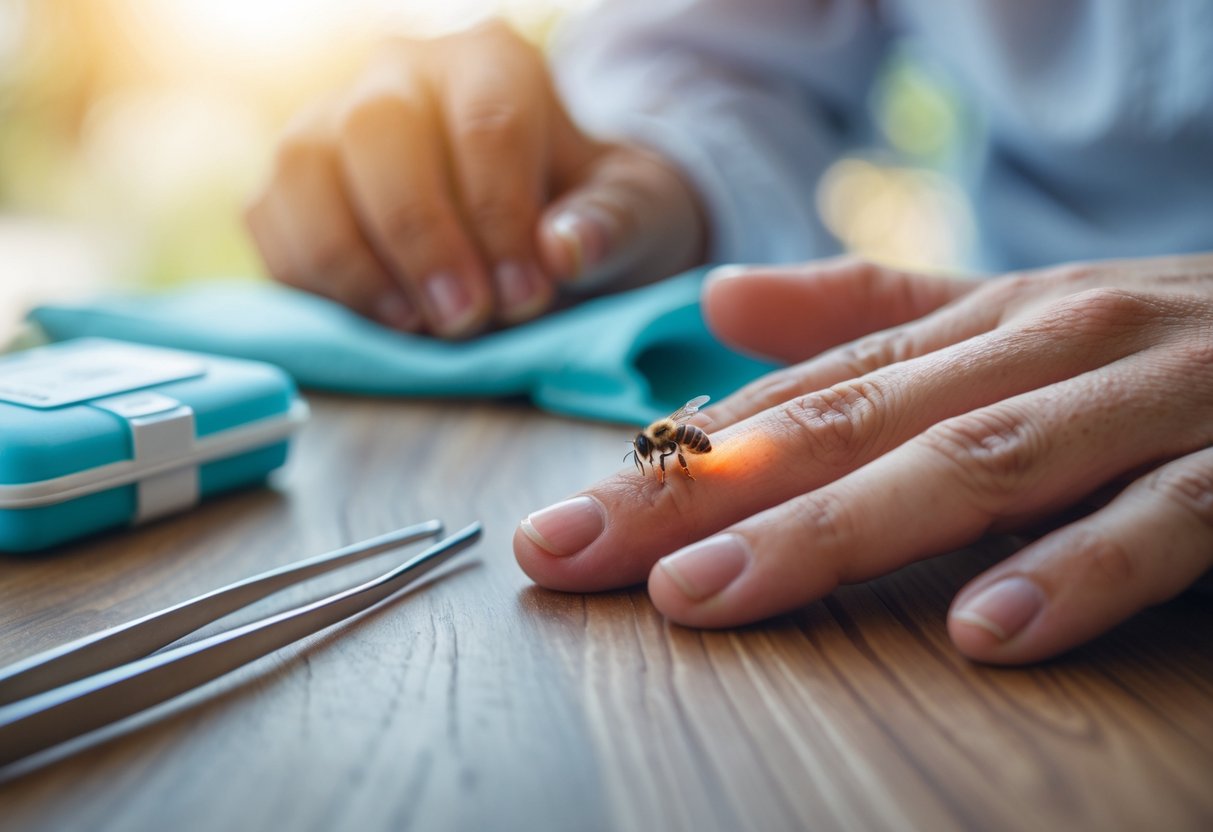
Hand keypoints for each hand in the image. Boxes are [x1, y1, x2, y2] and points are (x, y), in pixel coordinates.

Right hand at [246, 20, 704, 337]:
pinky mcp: (288, 188)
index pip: (484, 123)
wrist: (541, 233)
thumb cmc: (590, 216)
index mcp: (491, 64)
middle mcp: (400, 77)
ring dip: (355, 261)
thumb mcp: (636, 216)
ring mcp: (331, 125)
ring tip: (413, 328)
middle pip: (380, 131)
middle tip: (465, 318)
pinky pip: (271, 222)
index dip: (501, 216)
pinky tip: (374, 323)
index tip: (526, 296)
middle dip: (422, 235)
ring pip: (306, 169)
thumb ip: (616, 224)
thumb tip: (565, 248)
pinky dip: (313, 281)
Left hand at [514, 254, 1212, 663]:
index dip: (674, 459)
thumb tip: (721, 298)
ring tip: (715, 594)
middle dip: (704, 495)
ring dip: (838, 530)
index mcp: (978, 326)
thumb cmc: (1160, 341)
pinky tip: (986, 628)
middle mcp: (1044, 348)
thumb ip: (873, 316)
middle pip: (848, 426)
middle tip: (579, 556)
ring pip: (974, 463)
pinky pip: (1161, 521)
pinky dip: (1077, 569)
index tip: (564, 522)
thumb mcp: (1011, 319)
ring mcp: (1145, 401)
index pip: (800, 397)